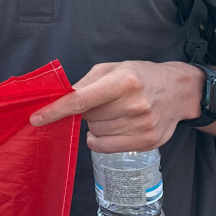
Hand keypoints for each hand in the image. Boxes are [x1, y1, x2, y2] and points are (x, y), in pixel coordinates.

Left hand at [29, 60, 200, 153]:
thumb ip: (85, 83)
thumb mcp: (113, 68)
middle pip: (88, 118)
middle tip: (104, 102)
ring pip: (95, 133)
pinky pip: (105, 147)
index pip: (81, 100)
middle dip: (87, 111)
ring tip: (115, 112)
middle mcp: (134, 105)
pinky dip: (100, 139)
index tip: (36, 118)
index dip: (55, 110)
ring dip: (96, 125)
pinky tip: (113, 127)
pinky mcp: (147, 142)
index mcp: (124, 81)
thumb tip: (60, 98)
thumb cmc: (141, 76)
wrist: (179, 91)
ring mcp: (142, 126)